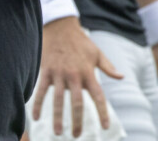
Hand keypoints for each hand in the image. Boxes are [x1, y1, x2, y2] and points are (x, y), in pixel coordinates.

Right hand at [32, 17, 122, 137]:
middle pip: (76, 103)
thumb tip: (121, 77)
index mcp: (88, 73)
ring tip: (58, 132)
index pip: (98, 96)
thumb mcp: (97, 53)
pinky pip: (41, 91)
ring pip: (57, 100)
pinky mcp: (46, 71)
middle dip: (77, 121)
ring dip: (57, 118)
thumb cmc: (80, 41)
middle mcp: (75, 75)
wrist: (61, 27)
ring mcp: (59, 74)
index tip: (105, 127)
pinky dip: (38, 105)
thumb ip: (108, 67)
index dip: (102, 113)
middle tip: (77, 135)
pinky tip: (35, 118)